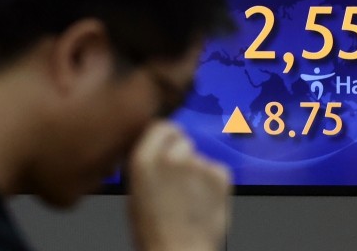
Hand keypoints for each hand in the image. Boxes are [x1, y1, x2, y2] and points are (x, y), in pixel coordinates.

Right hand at [127, 121, 231, 250]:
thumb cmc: (153, 231)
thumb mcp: (136, 191)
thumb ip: (148, 164)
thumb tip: (156, 149)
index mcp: (144, 159)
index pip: (160, 126)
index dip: (165, 138)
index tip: (167, 147)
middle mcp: (172, 155)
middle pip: (182, 139)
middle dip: (182, 154)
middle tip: (179, 180)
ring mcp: (198, 163)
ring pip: (200, 158)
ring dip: (197, 172)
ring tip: (189, 199)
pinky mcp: (220, 173)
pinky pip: (216, 170)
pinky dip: (213, 183)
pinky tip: (203, 202)